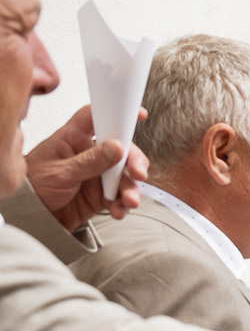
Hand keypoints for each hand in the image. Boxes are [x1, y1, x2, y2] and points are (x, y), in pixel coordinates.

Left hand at [25, 106, 149, 228]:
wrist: (29, 217)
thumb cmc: (32, 188)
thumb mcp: (59, 172)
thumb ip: (89, 161)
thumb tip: (115, 148)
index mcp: (72, 140)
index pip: (95, 118)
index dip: (116, 112)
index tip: (136, 115)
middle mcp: (87, 155)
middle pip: (120, 150)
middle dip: (134, 162)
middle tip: (138, 172)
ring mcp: (95, 176)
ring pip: (124, 176)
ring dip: (130, 188)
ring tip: (128, 200)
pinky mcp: (99, 195)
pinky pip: (120, 197)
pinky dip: (123, 205)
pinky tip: (119, 210)